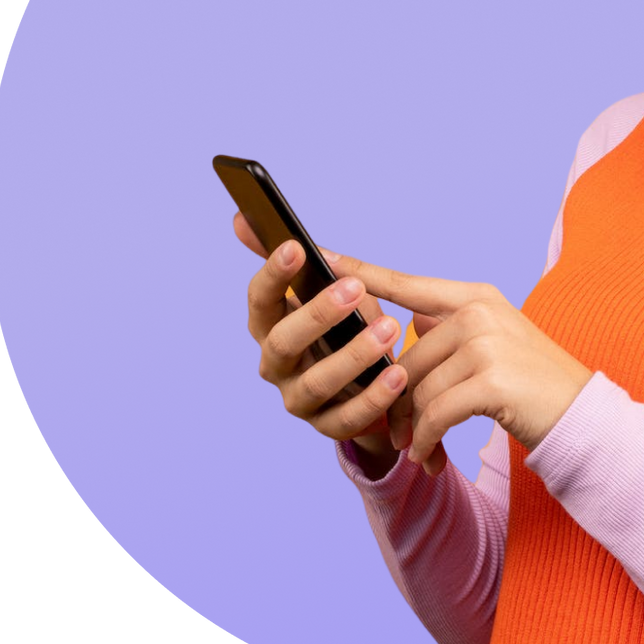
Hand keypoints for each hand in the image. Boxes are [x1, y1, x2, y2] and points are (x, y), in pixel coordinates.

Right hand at [237, 211, 428, 452]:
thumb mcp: (327, 291)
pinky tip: (400, 374)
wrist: (367, 384)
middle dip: (317, 314)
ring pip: (316, 383)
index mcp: (271, 327)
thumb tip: (243, 217)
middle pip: (283, 342)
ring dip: (352, 355)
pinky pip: (347, 417)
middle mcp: (277, 365)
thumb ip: (298, 262)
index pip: (260, 301)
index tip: (296, 246)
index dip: (273, 275)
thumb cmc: (345, 326)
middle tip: (354, 287)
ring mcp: (298, 399)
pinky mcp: (328, 427)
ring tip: (390, 328)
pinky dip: (374, 396)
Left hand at [335, 256, 594, 476]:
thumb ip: (450, 327)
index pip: (406, 284)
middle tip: (399, 437)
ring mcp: (487, 344)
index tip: (321, 254)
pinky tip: (430, 457)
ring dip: (413, 429)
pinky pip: (435, 415)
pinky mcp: (491, 381)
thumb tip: (410, 321)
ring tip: (420, 450)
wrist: (580, 415)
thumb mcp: (494, 342)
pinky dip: (427, 441)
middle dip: (397, 404)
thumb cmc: (532, 383)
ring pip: (418, 390)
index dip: (361, 272)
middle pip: (407, 359)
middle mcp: (480, 312)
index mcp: (475, 297)